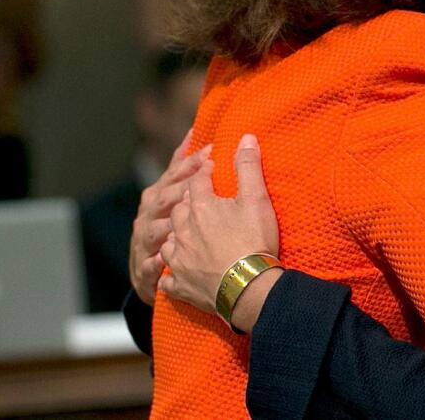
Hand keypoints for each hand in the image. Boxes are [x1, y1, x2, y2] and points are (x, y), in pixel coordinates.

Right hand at [129, 130, 209, 305]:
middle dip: (183, 188)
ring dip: (169, 224)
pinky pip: (148, 263)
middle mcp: (149, 213)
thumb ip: (184, 166)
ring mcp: (144, 239)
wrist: (146, 270)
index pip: (175, 174)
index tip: (212, 150)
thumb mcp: (173, 193)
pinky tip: (163, 260)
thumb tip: (195, 131)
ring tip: (186, 220)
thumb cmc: (167, 224)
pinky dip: (154, 262)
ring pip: (156, 229)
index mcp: (159, 194)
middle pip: (166, 197)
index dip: (192, 162)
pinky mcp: (144, 266)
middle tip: (205, 180)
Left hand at [159, 135, 279, 327]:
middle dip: (187, 202)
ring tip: (185, 236)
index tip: (211, 167)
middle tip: (199, 201)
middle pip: (179, 210)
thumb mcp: (256, 199)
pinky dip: (169, 275)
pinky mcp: (181, 284)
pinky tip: (171, 275)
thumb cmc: (253, 240)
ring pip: (169, 242)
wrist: (247, 287)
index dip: (205, 172)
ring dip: (176, 236)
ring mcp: (179, 259)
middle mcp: (183, 230)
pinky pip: (168, 278)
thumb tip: (245, 137)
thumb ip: (248, 167)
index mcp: (200, 207)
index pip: (198, 181)